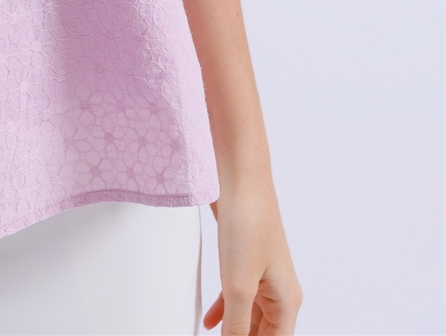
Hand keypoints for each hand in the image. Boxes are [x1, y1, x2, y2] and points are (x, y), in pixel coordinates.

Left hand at [202, 182, 302, 334]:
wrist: (239, 176)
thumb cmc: (249, 223)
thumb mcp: (239, 285)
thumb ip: (236, 326)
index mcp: (286, 300)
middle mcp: (278, 290)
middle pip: (263, 332)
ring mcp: (261, 274)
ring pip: (249, 316)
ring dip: (233, 330)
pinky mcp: (243, 260)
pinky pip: (237, 295)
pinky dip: (224, 311)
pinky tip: (210, 322)